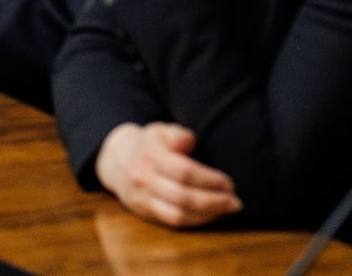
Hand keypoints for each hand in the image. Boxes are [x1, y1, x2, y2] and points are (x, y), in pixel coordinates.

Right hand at [95, 122, 241, 228]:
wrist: (116, 160)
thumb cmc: (148, 143)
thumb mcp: (161, 130)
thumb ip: (177, 134)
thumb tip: (189, 141)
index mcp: (151, 156)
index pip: (184, 172)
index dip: (209, 180)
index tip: (229, 183)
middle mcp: (145, 180)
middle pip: (183, 197)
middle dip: (213, 201)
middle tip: (235, 202)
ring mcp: (143, 199)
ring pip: (177, 214)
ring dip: (207, 215)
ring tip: (227, 210)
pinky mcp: (146, 213)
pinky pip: (172, 222)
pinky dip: (194, 221)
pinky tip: (211, 216)